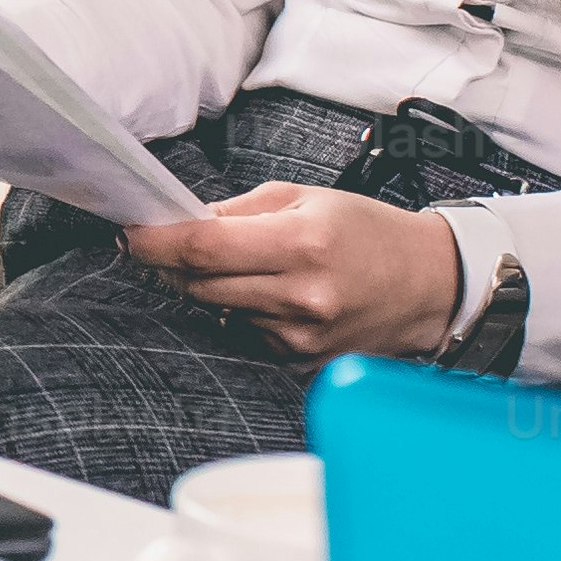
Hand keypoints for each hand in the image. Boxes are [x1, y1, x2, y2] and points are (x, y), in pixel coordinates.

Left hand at [119, 182, 462, 357]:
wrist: (430, 285)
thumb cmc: (366, 232)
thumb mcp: (303, 198)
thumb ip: (237, 212)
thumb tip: (178, 221)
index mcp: (301, 244)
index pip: (203, 248)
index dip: (156, 242)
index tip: (131, 233)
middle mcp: (301, 296)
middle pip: (200, 284)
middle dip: (174, 264)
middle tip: (166, 243)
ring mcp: (302, 336)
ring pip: (220, 309)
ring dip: (211, 287)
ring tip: (245, 265)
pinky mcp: (304, 363)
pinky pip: (247, 332)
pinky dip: (243, 311)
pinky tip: (272, 294)